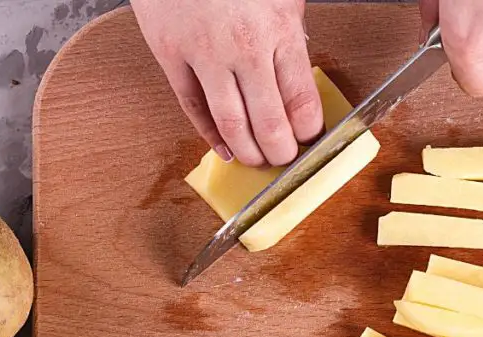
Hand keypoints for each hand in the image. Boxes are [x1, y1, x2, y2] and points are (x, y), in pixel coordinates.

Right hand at [133, 0, 322, 166]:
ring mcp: (204, 54)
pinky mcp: (171, 55)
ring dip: (249, 153)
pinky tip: (225, 148)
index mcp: (278, 30)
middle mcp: (243, 48)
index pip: (302, 103)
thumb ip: (291, 35)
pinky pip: (192, 107)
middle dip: (282, 153)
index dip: (310, 133)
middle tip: (286, 159)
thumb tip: (300, 80)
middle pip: (270, 125)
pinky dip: (210, 135)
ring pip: (231, 125)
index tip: (311, 139)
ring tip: (259, 160)